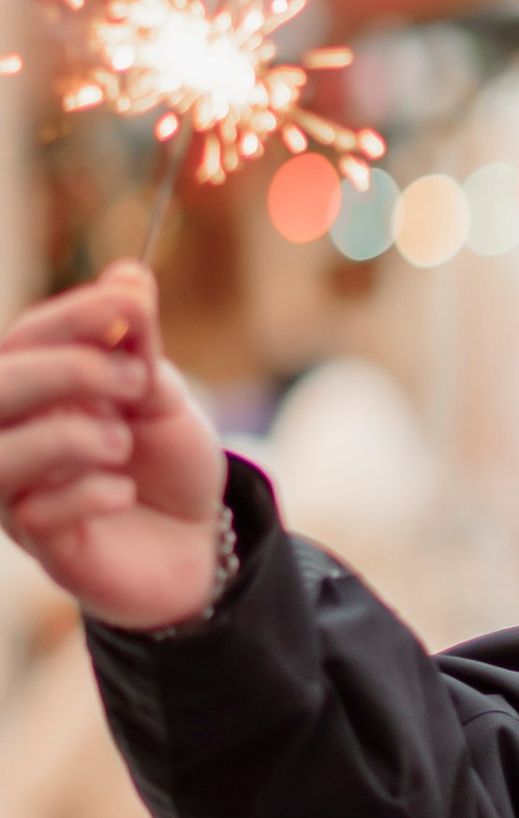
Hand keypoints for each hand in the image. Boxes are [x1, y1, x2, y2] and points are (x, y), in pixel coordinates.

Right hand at [0, 263, 227, 628]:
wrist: (200, 540)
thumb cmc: (168, 460)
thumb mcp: (162, 394)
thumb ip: (138, 344)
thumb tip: (129, 274)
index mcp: (37, 387)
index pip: (26, 338)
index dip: (74, 315)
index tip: (131, 302)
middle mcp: (13, 434)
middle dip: (65, 370)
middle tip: (137, 380)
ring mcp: (19, 490)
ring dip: (67, 437)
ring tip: (122, 443)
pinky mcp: (42, 544)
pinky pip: (35, 514)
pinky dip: (84, 494)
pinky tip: (120, 491)